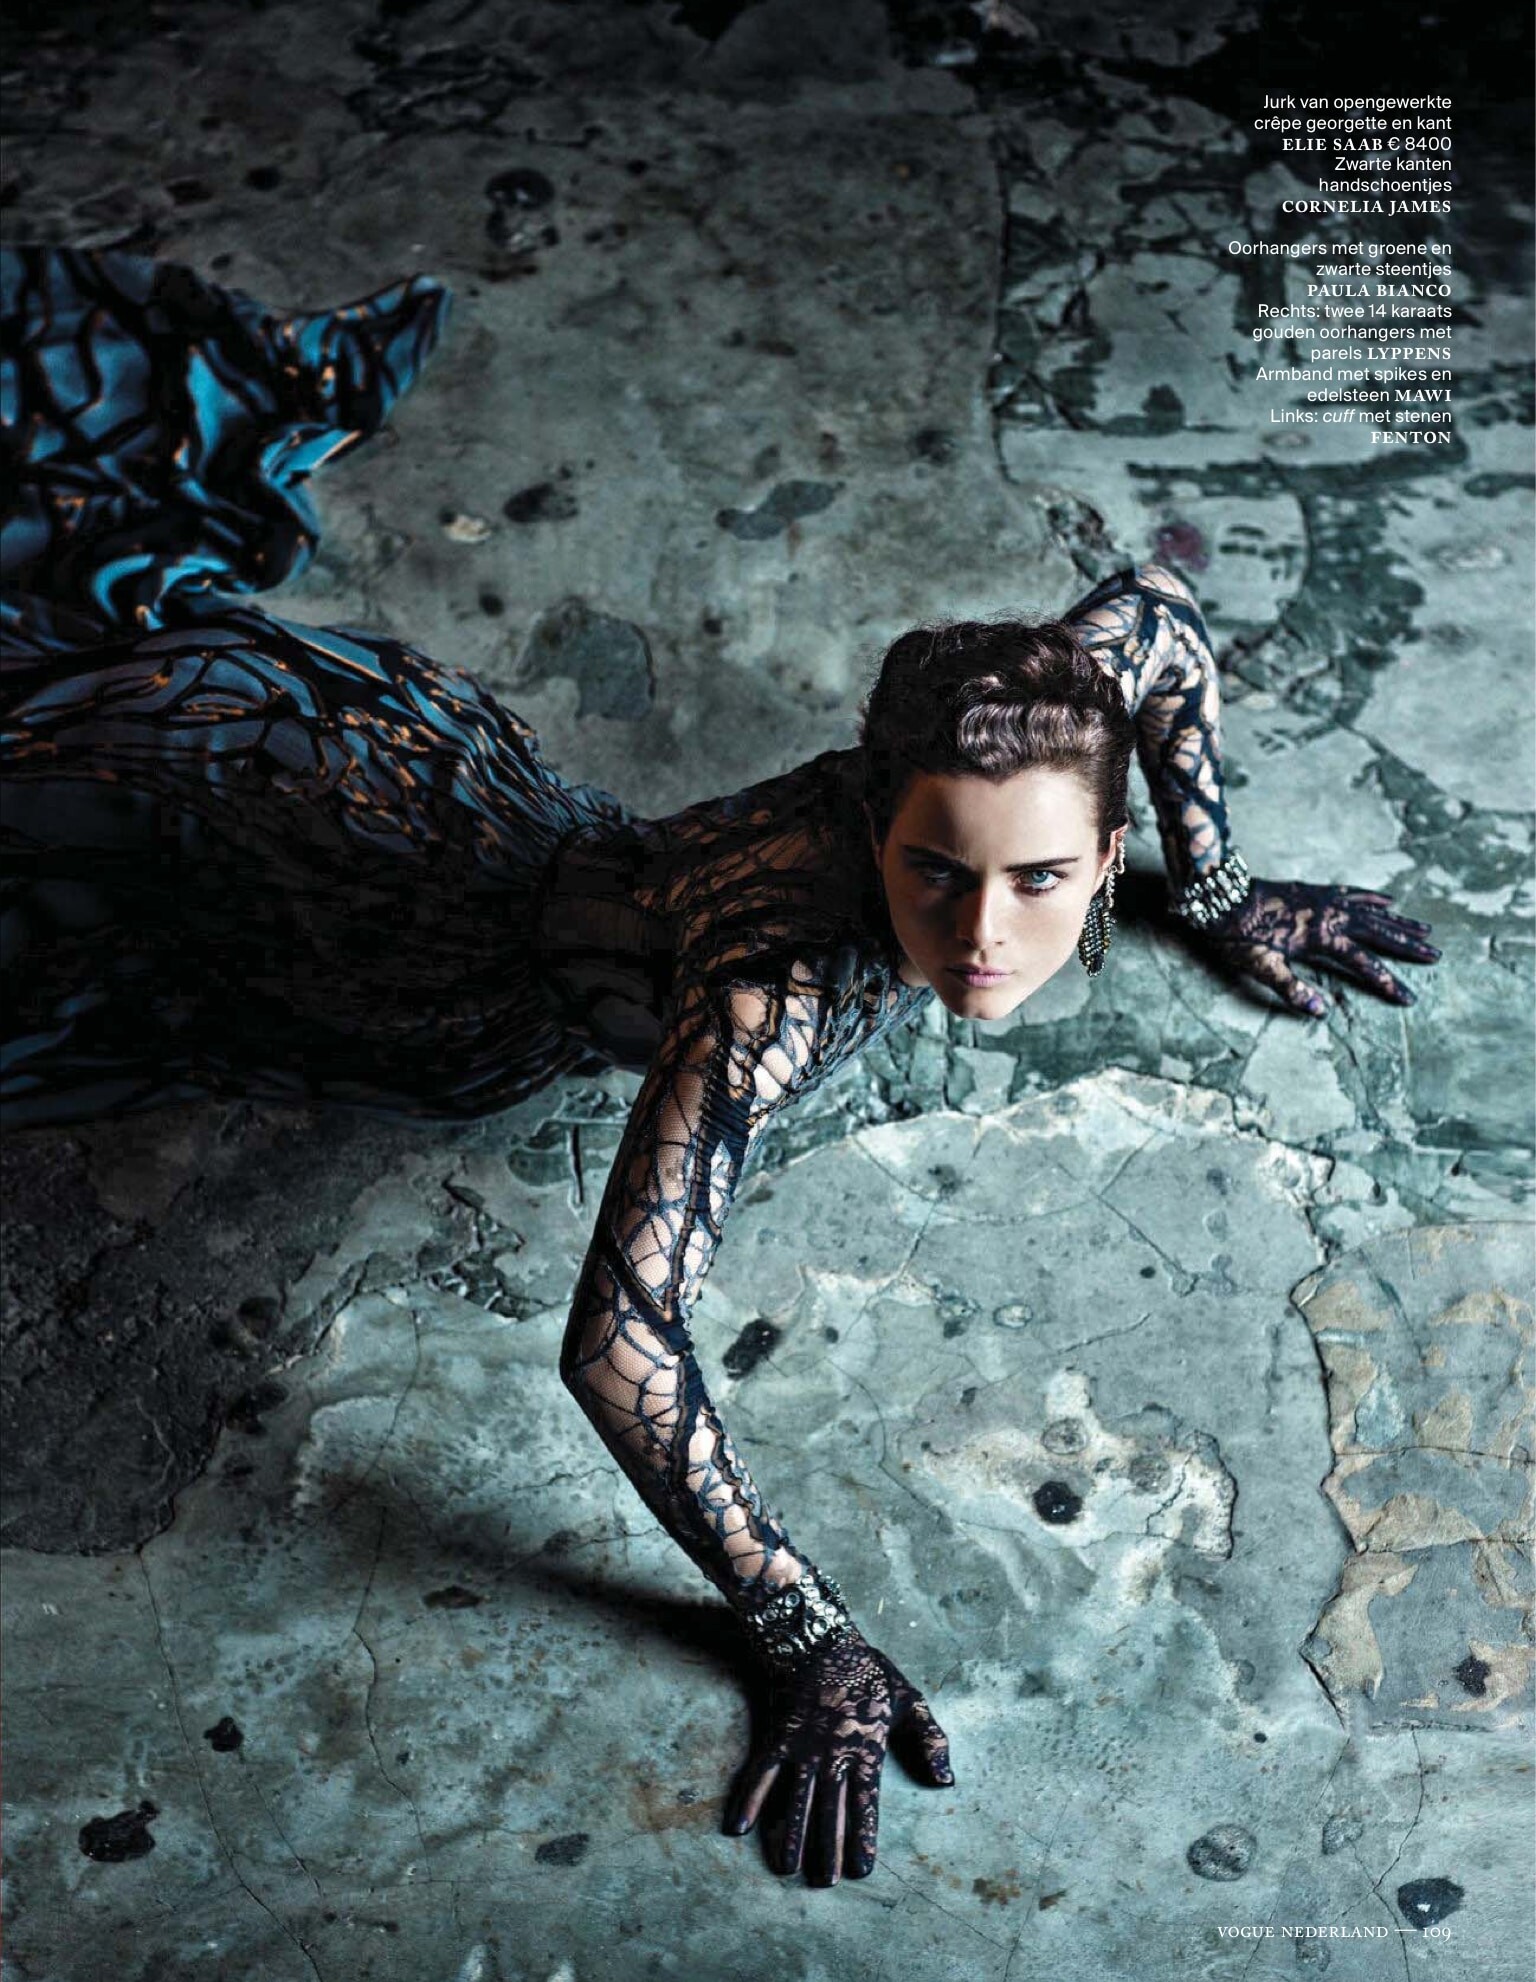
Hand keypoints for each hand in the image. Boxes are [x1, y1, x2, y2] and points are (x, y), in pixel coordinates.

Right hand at [722, 1626, 953, 1884]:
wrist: (820, 1640)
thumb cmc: (868, 1672)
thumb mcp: (909, 1700)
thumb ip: (931, 1740)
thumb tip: (946, 1781)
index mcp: (867, 1748)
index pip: (865, 1803)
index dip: (863, 1837)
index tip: (861, 1870)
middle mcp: (833, 1753)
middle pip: (830, 1810)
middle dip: (827, 1848)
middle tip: (823, 1883)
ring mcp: (803, 1746)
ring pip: (796, 1799)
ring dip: (790, 1834)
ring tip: (786, 1868)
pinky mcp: (778, 1736)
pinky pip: (762, 1773)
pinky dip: (750, 1800)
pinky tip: (739, 1828)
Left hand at [1195, 877, 1439, 1016]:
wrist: (1220, 896)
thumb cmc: (1237, 936)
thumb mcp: (1261, 967)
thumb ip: (1292, 989)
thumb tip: (1321, 1012)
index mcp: (1320, 938)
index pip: (1363, 964)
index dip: (1387, 982)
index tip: (1409, 998)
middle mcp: (1329, 916)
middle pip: (1378, 933)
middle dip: (1408, 946)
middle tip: (1436, 955)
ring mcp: (1324, 901)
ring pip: (1372, 911)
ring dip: (1399, 921)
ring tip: (1426, 929)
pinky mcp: (1314, 891)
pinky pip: (1352, 893)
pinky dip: (1373, 897)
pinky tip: (1388, 900)